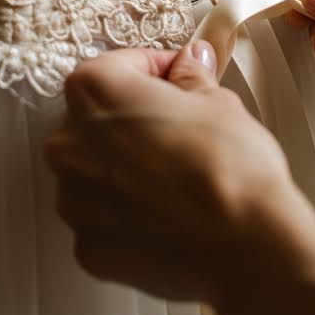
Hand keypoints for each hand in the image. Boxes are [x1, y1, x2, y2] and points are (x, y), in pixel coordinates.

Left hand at [42, 42, 314, 308]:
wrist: (243, 242)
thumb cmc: (228, 169)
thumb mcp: (216, 100)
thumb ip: (190, 78)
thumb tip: (189, 67)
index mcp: (96, 93)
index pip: (115, 65)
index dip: (152, 69)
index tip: (174, 77)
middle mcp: (70, 145)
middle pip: (94, 118)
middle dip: (131, 117)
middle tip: (175, 124)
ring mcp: (74, 202)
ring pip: (93, 170)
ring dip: (124, 166)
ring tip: (173, 171)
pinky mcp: (88, 248)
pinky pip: (101, 218)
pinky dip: (125, 212)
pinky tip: (165, 209)